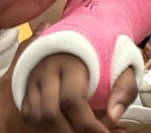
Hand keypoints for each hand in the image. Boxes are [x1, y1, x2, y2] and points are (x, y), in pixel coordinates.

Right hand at [0, 29, 130, 132]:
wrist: (84, 29)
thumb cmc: (103, 50)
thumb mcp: (122, 64)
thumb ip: (123, 89)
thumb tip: (113, 115)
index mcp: (70, 62)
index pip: (72, 101)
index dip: (88, 125)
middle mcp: (47, 70)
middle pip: (49, 113)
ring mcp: (33, 78)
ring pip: (36, 116)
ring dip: (54, 131)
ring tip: (75, 131)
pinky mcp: (26, 85)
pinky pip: (28, 113)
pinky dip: (42, 126)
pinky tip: (62, 125)